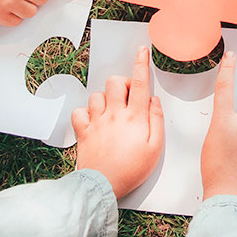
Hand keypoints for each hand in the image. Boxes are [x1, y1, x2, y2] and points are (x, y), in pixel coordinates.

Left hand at [71, 46, 163, 198]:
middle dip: (122, 82)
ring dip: (105, 98)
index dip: (141, 64)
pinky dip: (85, 112)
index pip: (139, 83)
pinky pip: (79, 111)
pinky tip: (93, 120)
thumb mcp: (155, 147)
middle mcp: (114, 115)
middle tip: (127, 96)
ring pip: (97, 95)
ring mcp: (96, 122)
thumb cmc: (132, 169)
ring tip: (111, 112)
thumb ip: (156, 119)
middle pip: (114, 82)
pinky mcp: (83, 131)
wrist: (103, 186)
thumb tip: (153, 100)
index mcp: (134, 117)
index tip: (141, 51)